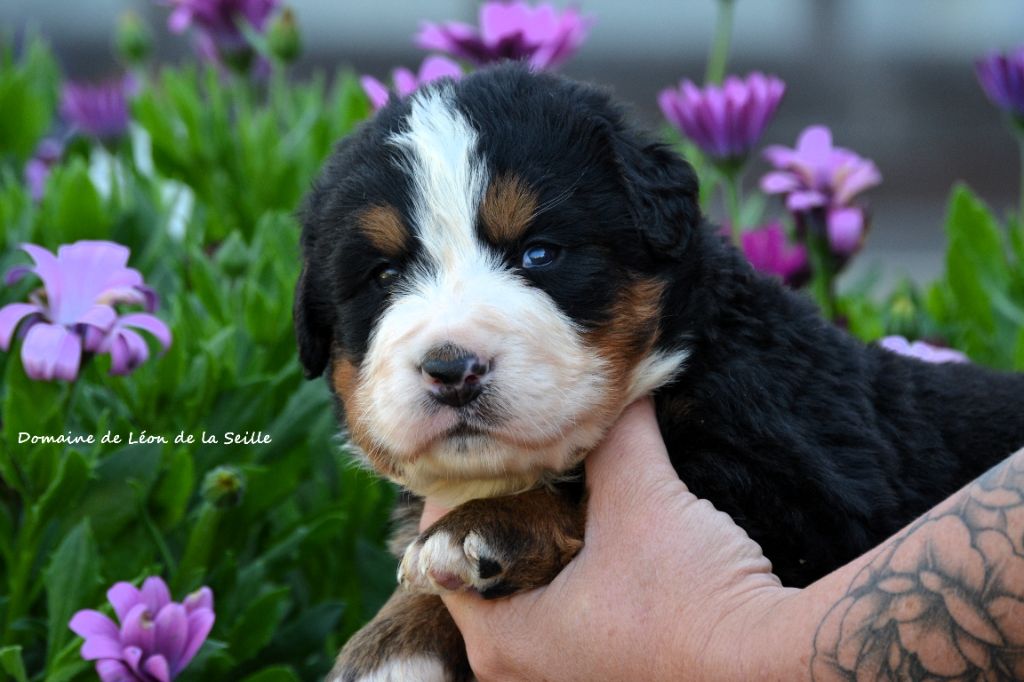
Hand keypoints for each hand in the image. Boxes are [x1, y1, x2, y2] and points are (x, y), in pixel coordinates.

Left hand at [424, 398, 790, 681]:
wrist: (775, 663)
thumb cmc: (692, 595)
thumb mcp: (640, 498)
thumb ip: (614, 436)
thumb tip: (618, 384)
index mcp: (501, 641)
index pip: (445, 550)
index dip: (466, 490)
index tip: (492, 450)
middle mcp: (520, 674)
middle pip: (486, 574)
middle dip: (507, 515)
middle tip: (529, 463)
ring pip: (528, 598)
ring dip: (542, 547)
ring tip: (564, 490)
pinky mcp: (605, 680)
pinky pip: (564, 621)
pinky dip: (572, 579)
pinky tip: (600, 537)